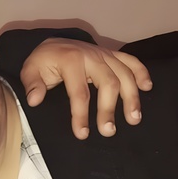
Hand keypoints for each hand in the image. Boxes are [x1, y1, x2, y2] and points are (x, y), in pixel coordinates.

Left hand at [20, 38, 152, 139]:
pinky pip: (132, 61)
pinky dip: (142, 73)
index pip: (79, 91)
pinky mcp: (113, 54)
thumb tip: (35, 100)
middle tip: (108, 132)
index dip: (81, 114)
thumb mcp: (30, 70)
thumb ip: (32, 84)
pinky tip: (147, 89)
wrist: (54, 44)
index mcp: (71, 60)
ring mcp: (105, 54)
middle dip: (109, 109)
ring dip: (132, 97)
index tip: (82, 134)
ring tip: (133, 119)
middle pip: (108, 83)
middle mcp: (92, 55)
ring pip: (125, 74)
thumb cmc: (43, 62)